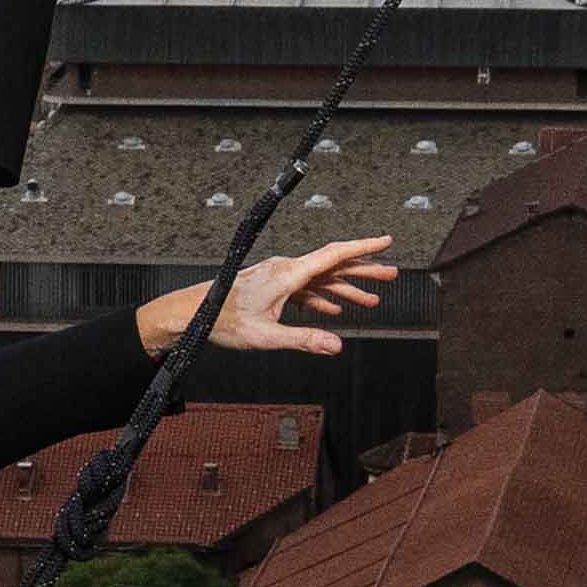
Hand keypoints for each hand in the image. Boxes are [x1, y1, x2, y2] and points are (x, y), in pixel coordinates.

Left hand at [145, 235, 396, 357]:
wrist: (194, 313)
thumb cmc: (224, 320)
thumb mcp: (266, 336)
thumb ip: (303, 340)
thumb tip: (336, 345)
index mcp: (288, 274)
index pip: (334, 255)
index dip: (363, 248)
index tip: (386, 241)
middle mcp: (286, 269)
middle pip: (333, 264)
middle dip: (364, 270)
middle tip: (391, 274)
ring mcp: (280, 277)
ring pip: (321, 278)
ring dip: (347, 288)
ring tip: (372, 300)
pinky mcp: (273, 287)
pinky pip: (306, 288)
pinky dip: (324, 297)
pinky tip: (335, 309)